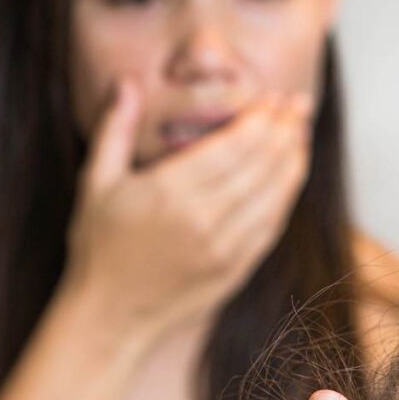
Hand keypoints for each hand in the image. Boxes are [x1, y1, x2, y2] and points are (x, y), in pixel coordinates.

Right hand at [64, 76, 314, 337]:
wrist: (110, 316)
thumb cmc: (99, 249)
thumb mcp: (95, 184)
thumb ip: (113, 130)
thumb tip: (125, 83)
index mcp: (169, 192)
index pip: (231, 146)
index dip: (259, 118)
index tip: (273, 96)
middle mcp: (203, 220)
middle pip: (259, 165)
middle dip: (285, 129)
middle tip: (299, 104)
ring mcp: (224, 249)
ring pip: (273, 195)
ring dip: (293, 160)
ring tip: (302, 132)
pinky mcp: (235, 271)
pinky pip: (271, 227)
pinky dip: (286, 197)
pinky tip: (291, 177)